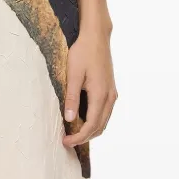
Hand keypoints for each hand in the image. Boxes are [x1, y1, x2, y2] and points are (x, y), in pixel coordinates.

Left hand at [62, 26, 118, 147]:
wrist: (97, 37)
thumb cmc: (83, 52)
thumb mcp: (73, 74)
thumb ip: (72, 98)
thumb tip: (70, 119)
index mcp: (100, 94)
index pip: (91, 125)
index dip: (79, 137)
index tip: (66, 142)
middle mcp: (110, 97)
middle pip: (100, 127)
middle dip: (84, 137)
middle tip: (67, 141)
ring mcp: (112, 93)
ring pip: (104, 121)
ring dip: (91, 130)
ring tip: (73, 133)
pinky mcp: (111, 90)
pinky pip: (105, 113)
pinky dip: (95, 121)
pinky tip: (82, 120)